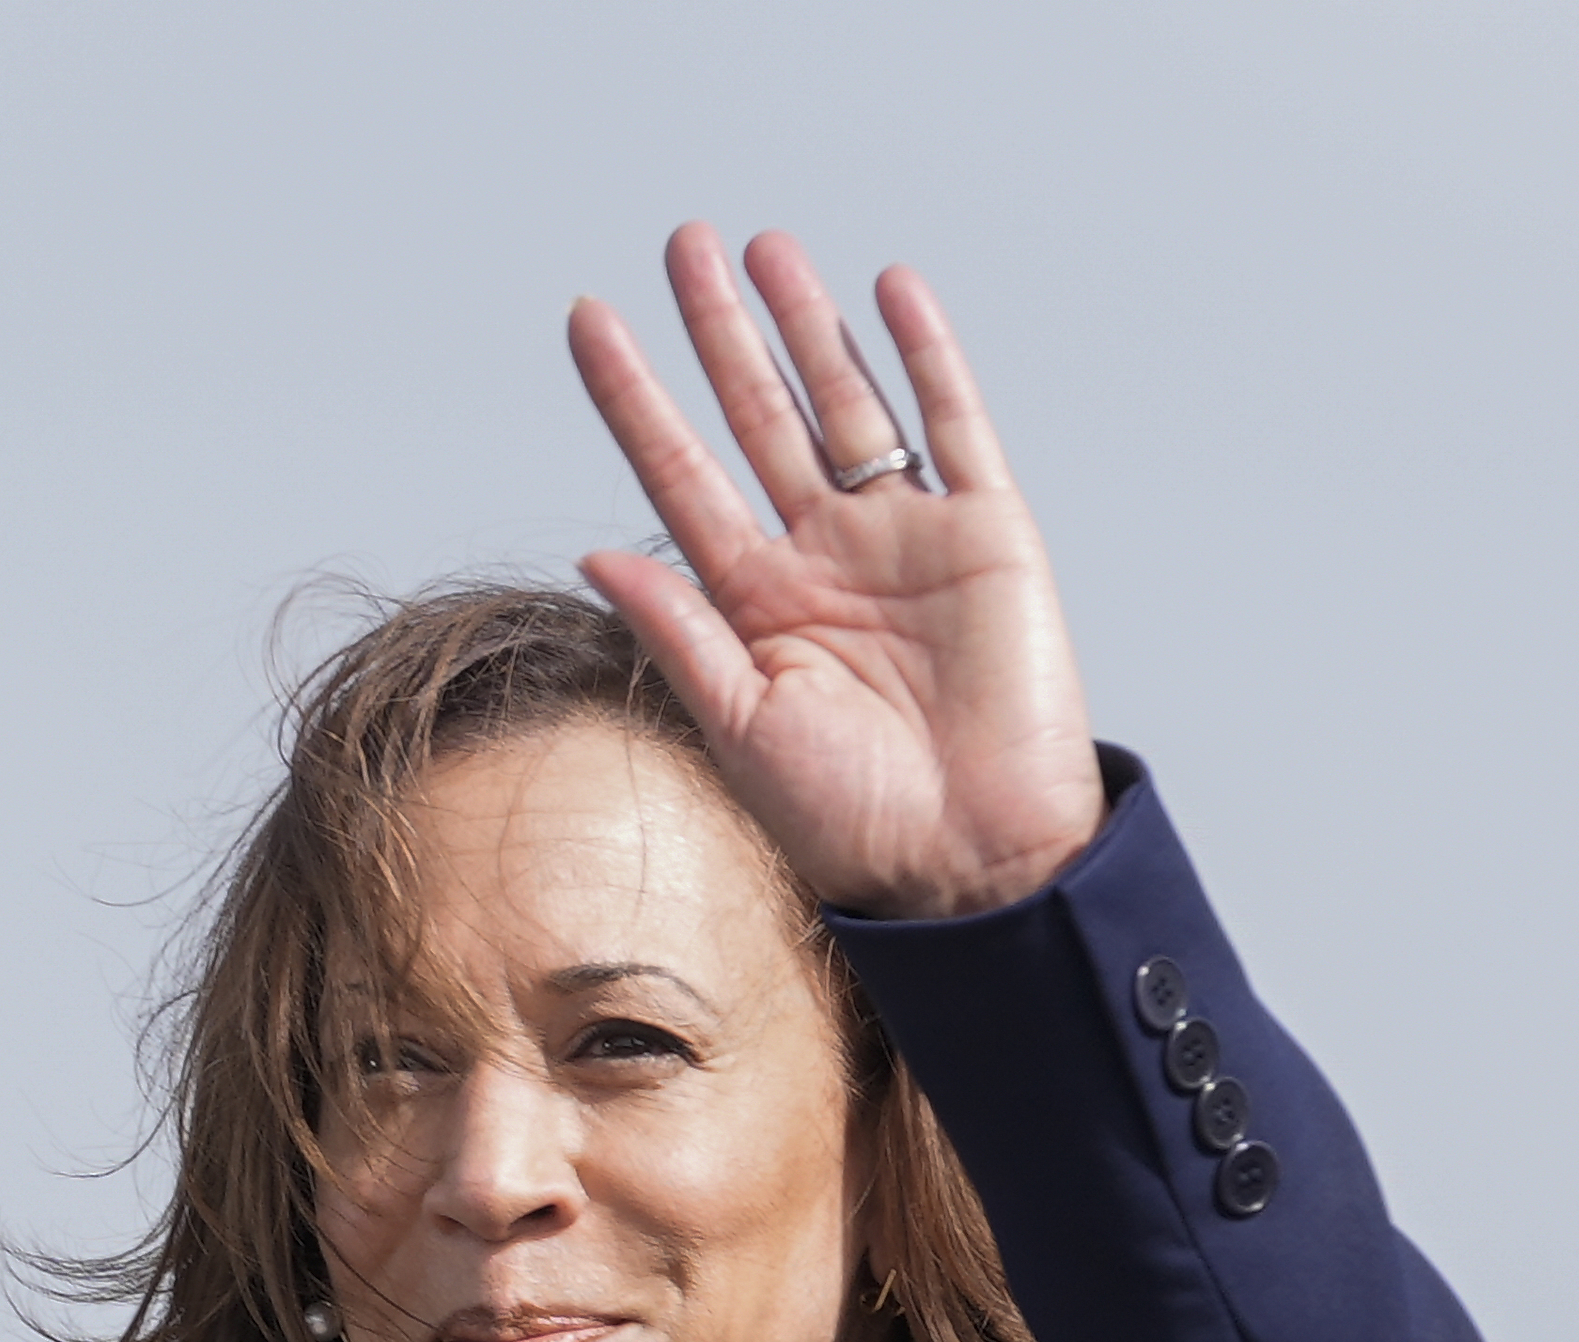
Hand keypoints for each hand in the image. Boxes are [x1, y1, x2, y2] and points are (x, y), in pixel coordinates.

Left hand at [567, 224, 1102, 921]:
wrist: (976, 861)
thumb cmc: (855, 822)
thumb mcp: (745, 728)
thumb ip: (680, 634)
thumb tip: (596, 554)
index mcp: (757, 602)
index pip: (681, 475)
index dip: (636, 398)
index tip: (590, 321)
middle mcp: (826, 556)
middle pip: (759, 416)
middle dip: (720, 331)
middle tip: (683, 243)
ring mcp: (906, 537)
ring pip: (847, 402)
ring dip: (808, 325)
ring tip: (765, 248)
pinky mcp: (988, 535)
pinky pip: (954, 426)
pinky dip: (925, 357)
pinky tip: (889, 291)